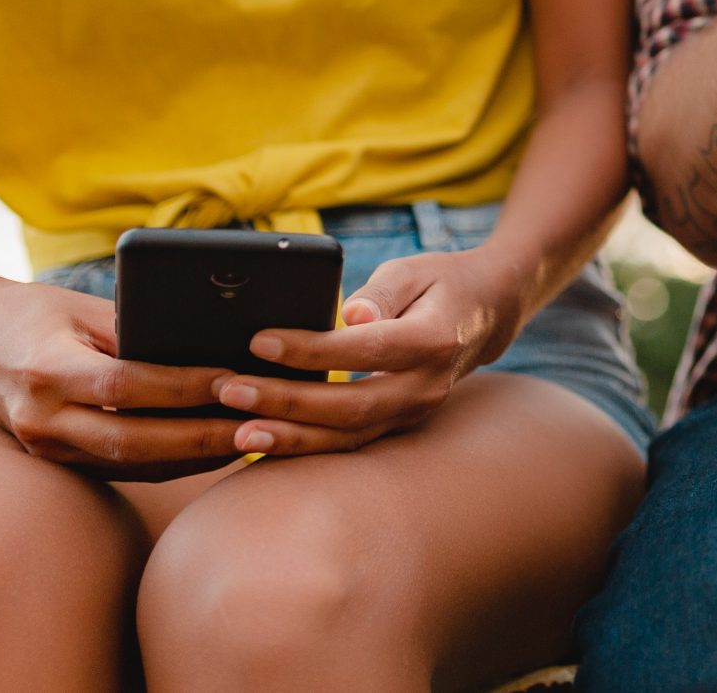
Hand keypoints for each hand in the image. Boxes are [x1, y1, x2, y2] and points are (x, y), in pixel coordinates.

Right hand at [0, 277, 243, 476]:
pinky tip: (217, 450)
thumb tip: (211, 342)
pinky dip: (173, 461)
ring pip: (133, 464)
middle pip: (133, 441)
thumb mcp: (82, 308)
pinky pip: (124, 468)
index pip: (125, 386)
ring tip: (253, 440)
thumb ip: (137, 328)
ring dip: (196, 457)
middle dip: (202, 437)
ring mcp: (46, 448)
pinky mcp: (58, 460)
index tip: (234, 379)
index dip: (182, 388)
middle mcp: (41, 419)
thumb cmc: (35, 312)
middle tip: (260, 426)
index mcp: (46, 371)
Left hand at [213, 245, 530, 455]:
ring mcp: (415, 412)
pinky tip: (260, 444)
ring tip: (235, 431)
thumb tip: (352, 314)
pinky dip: (303, 448)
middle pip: (352, 406)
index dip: (312, 350)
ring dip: (290, 437)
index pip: (366, 349)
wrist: (486, 314)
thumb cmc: (440, 282)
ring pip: (348, 437)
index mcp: (435, 338)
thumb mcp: (414, 269)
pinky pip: (347, 444)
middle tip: (229, 389)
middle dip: (287, 402)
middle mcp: (427, 385)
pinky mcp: (398, 425)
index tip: (259, 341)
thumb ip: (381, 292)